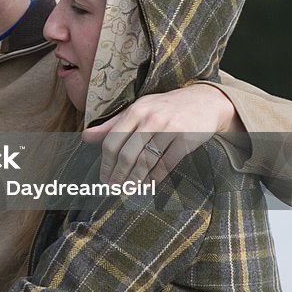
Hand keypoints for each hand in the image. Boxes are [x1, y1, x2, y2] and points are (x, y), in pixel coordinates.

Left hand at [83, 83, 239, 184]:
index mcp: (135, 110)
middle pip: (127, 154)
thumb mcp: (138, 109)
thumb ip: (112, 124)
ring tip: (128, 190)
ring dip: (135, 180)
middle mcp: (151, 119)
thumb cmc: (164, 108)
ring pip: (146, 161)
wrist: (205, 101)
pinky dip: (156, 177)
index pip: (112, 141)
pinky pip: (167, 163)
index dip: (106, 163)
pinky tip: (149, 184)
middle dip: (118, 175)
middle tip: (113, 189)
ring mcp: (170, 129)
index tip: (103, 178)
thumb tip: (85, 137)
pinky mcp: (186, 140)